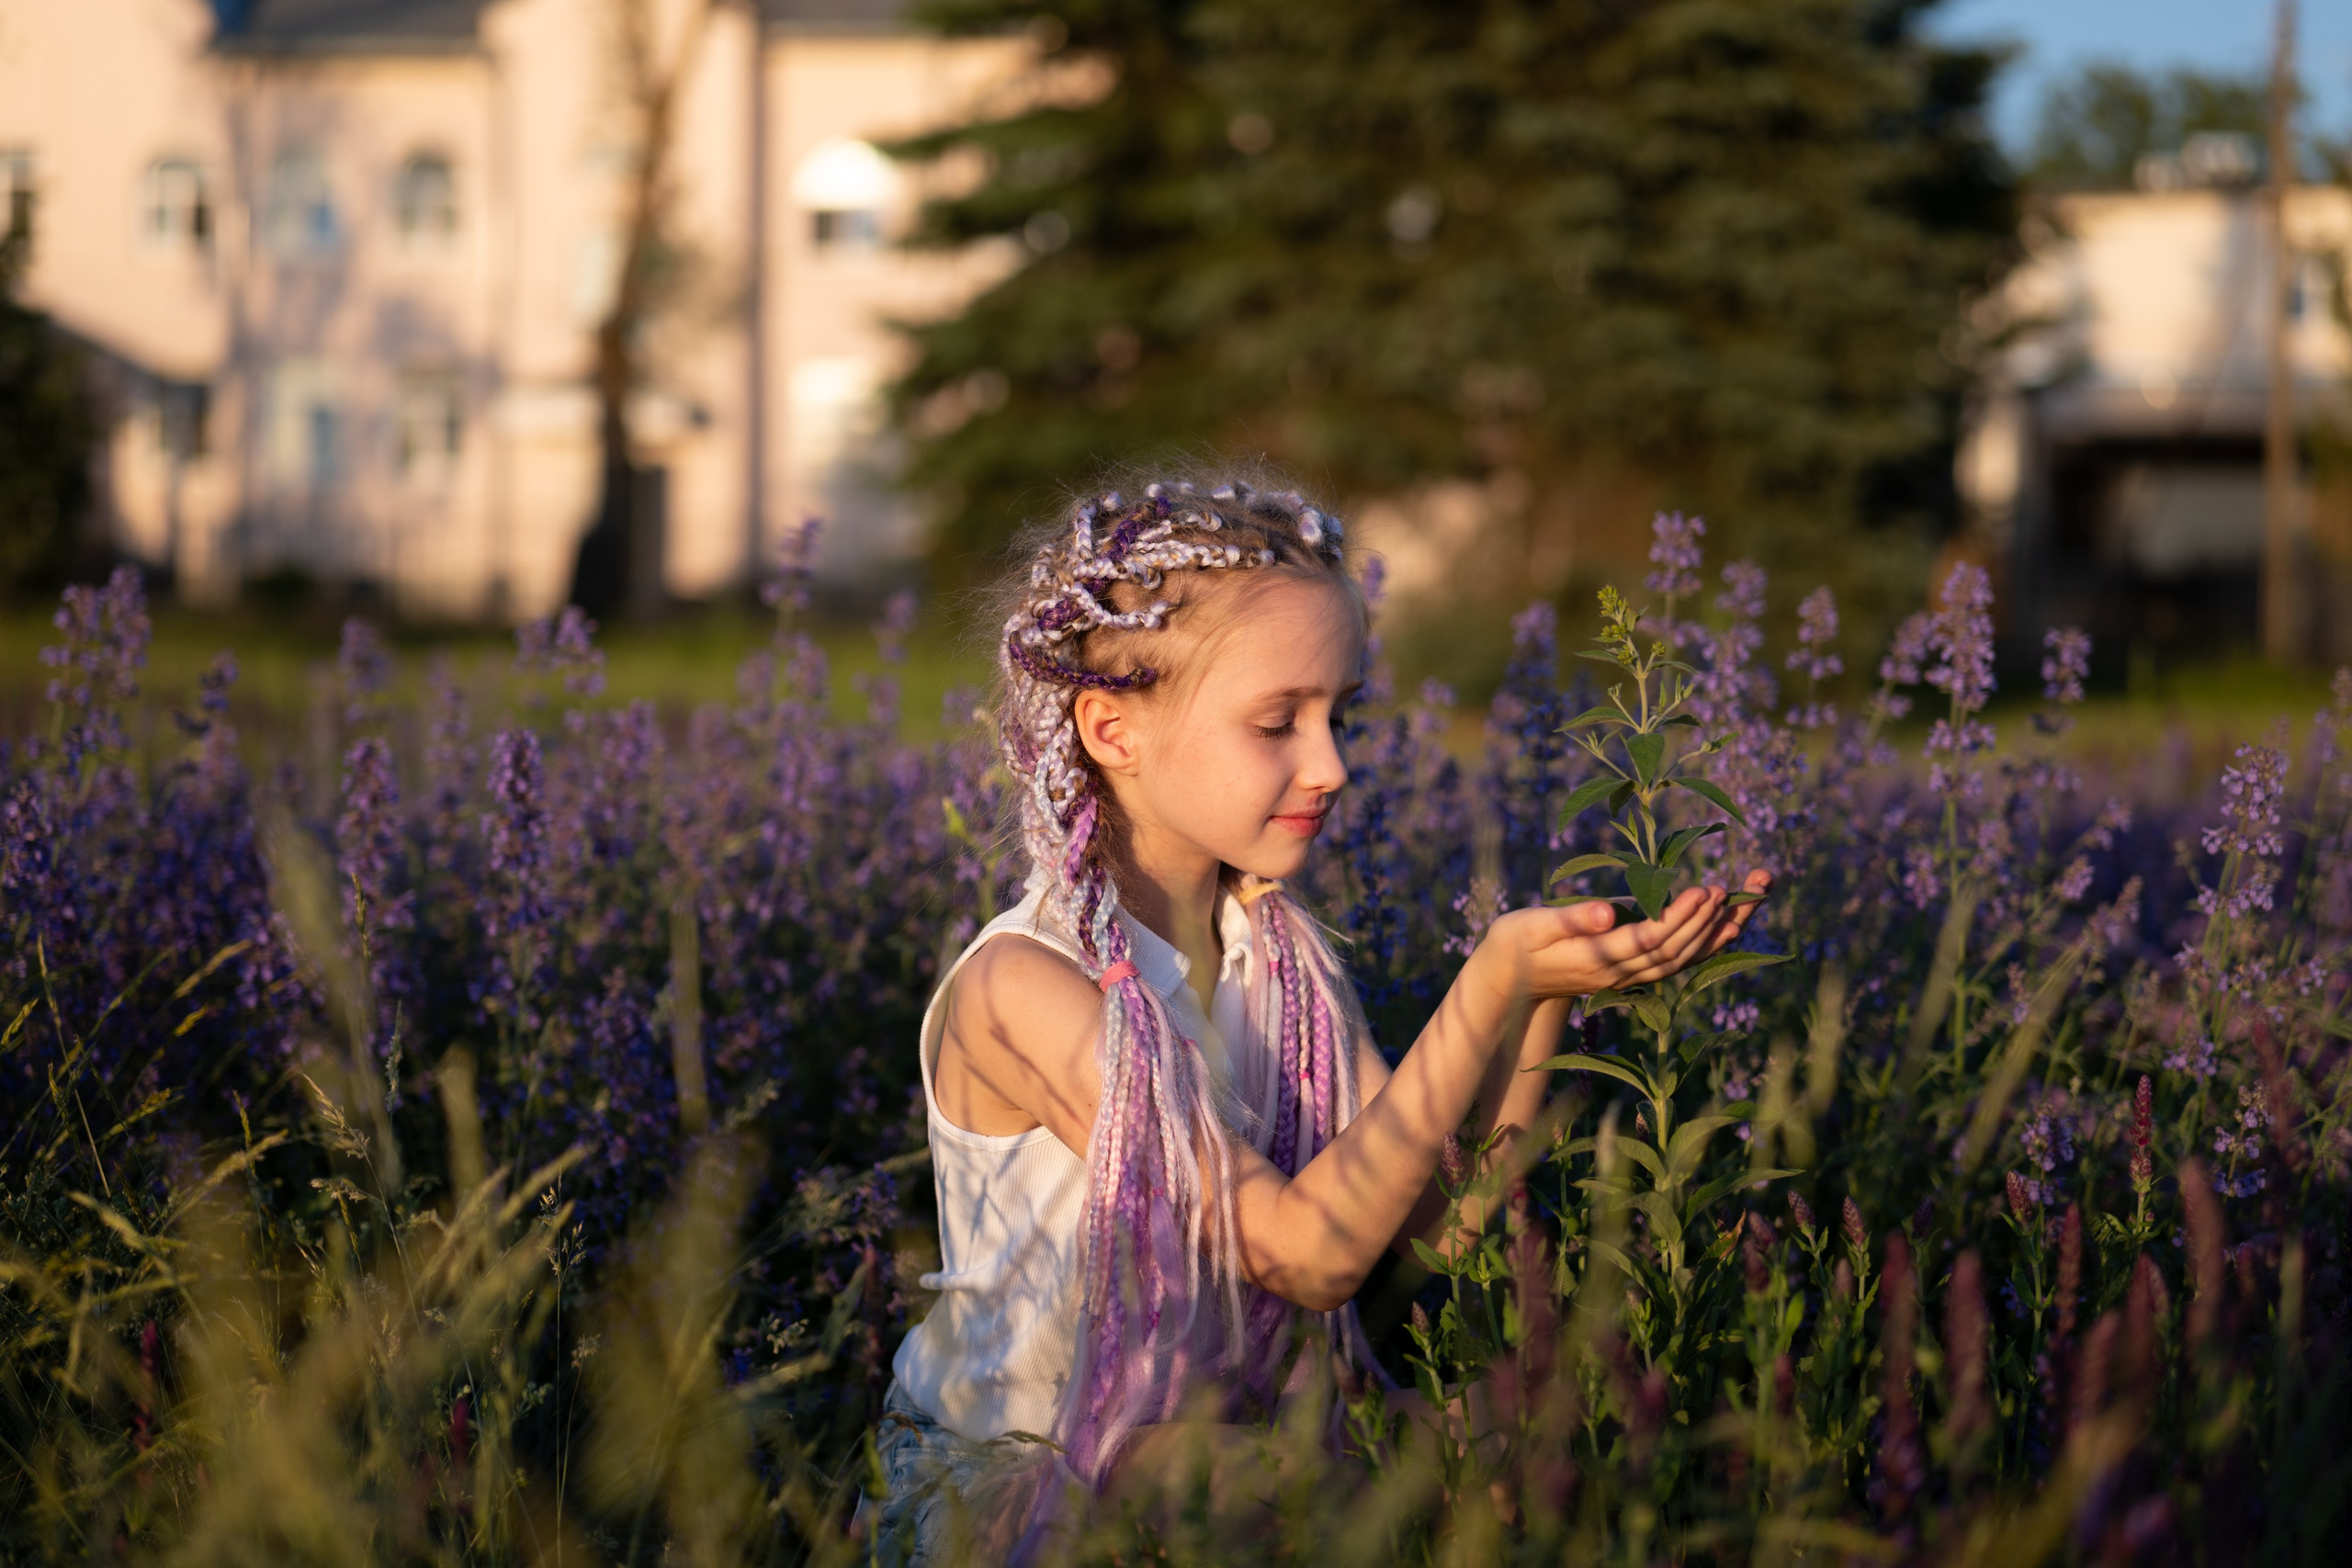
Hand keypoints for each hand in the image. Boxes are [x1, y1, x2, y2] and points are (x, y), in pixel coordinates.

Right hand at [1470, 870, 1771, 1003]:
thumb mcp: (1532, 926)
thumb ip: (1570, 921)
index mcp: (1595, 959)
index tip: (1704, 891)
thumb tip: (1607, 914)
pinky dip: (1703, 948)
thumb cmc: (1515, 944)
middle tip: (1728, 890)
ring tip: (1741, 907)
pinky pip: (1674, 963)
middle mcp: (1618, 974)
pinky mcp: (1630, 974)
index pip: (1648, 940)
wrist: (1509, 981)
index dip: (1680, 918)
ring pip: (1679, 960)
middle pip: (1672, 951)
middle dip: (1704, 922)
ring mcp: (1626, 978)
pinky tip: (1725, 930)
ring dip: (1712, 935)